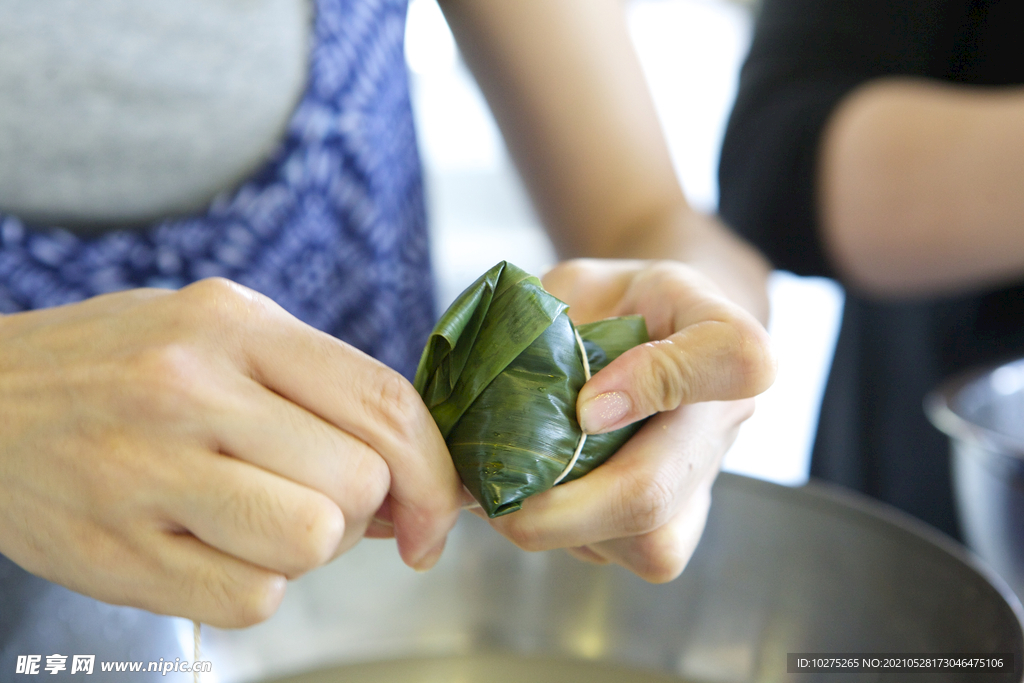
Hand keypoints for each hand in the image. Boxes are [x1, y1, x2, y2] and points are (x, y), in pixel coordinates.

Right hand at [0, 279, 460, 626]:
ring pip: (310, 542)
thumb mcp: (218, 336)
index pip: (385, 403)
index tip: (436, 510)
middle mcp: (191, 389)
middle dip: (361, 510)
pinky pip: (250, 599)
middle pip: (357, 482)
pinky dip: (252, 587)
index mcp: (234, 324)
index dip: (434, 470)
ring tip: (257, 521)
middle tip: (318, 501)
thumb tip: (413, 485)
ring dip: (306, 549)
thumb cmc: (119, 368)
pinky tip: (210, 549)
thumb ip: (318, 394)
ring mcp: (147, 471)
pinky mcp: (115, 553)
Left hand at [482, 259, 775, 580]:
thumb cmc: (615, 303)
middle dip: (554, 507)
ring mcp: (705, 480)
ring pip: (643, 543)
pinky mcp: (677, 526)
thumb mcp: (580, 283)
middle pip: (655, 491)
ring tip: (506, 491)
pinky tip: (537, 499)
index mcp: (719, 334)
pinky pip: (624, 554)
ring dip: (556, 526)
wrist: (658, 331)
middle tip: (490, 493)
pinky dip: (566, 535)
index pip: (731, 359)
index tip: (586, 403)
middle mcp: (724, 417)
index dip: (654, 382)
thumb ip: (544, 317)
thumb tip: (496, 389)